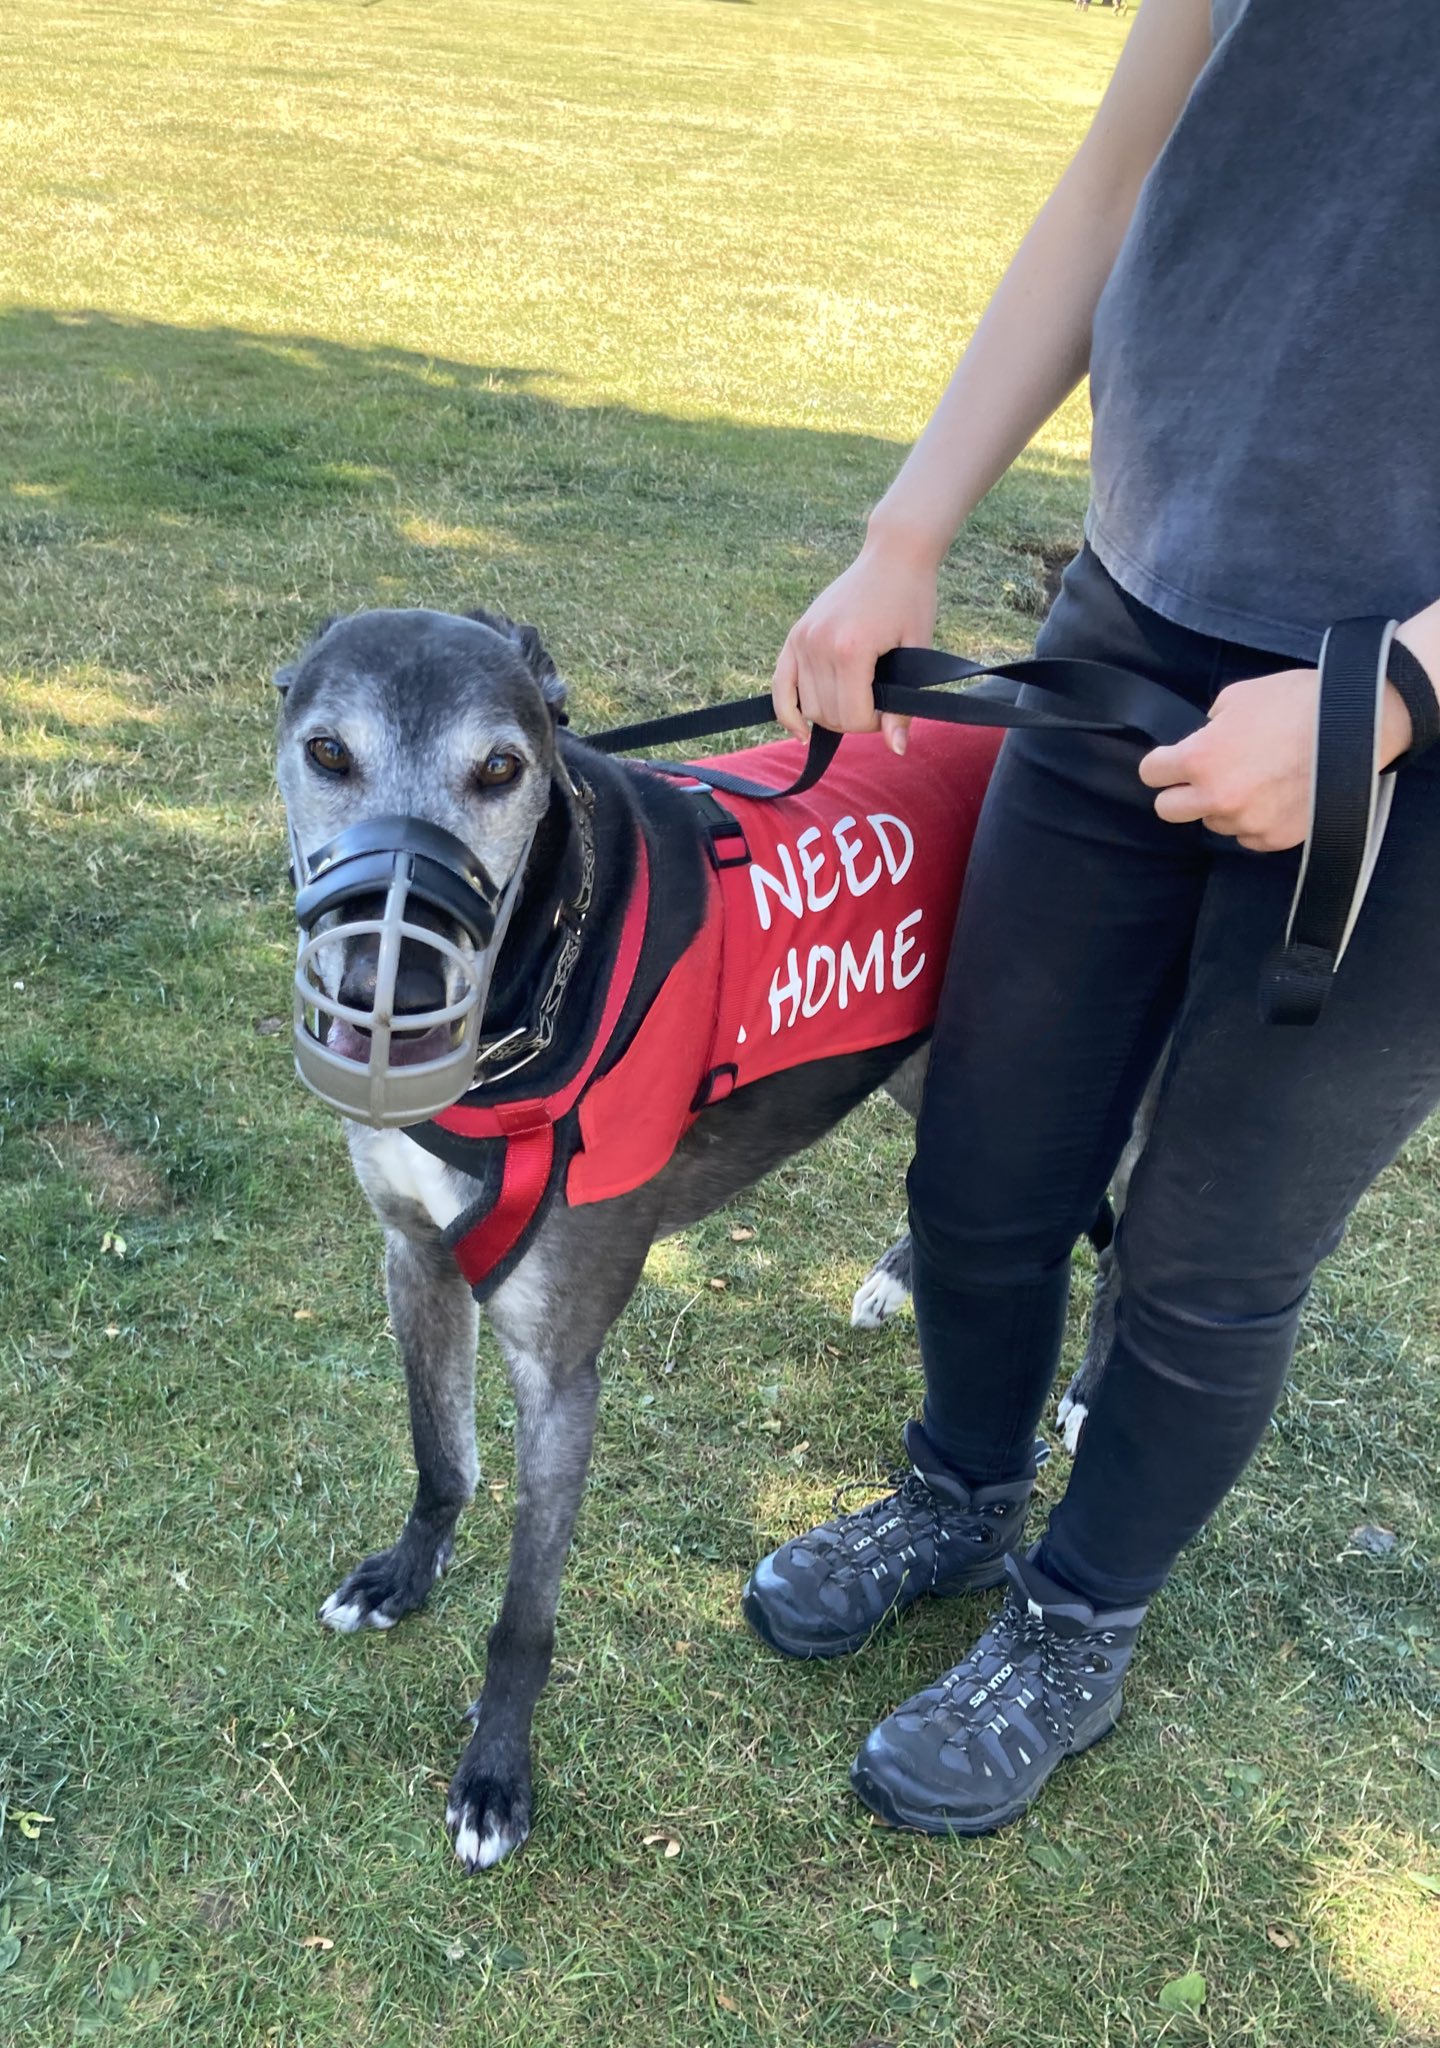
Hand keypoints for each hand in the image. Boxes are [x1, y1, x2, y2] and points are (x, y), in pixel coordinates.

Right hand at [772, 536, 938, 756]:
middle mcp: (819, 644)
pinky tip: (802, 731)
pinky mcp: (795, 634)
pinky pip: (780, 686)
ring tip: (855, 701)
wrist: (892, 556)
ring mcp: (803, 639)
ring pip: (806, 707)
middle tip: (878, 705)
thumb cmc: (911, 599)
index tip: (892, 710)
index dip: (875, 725)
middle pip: (828, 715)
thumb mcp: (917, 650)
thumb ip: (904, 705)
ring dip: (830, 716)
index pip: (853, 716)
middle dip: (854, 721)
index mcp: (851, 649)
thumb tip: (897, 749)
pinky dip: (788, 712)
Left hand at [1138, 668, 1413, 851]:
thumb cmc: (1299, 702)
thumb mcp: (1240, 696)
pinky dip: (1254, 820)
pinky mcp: (1275, 839)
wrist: (1358, 726)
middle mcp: (1217, 797)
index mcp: (1200, 758)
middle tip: (1203, 777)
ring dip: (1222, 806)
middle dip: (1180, 793)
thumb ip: (1211, 723)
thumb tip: (1205, 736)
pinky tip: (1275, 796)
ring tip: (1254, 781)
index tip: (1170, 762)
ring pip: (1212, 823)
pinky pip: (1248, 835)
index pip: (1151, 773)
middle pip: (1168, 810)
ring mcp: (1246, 822)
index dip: (1161, 764)